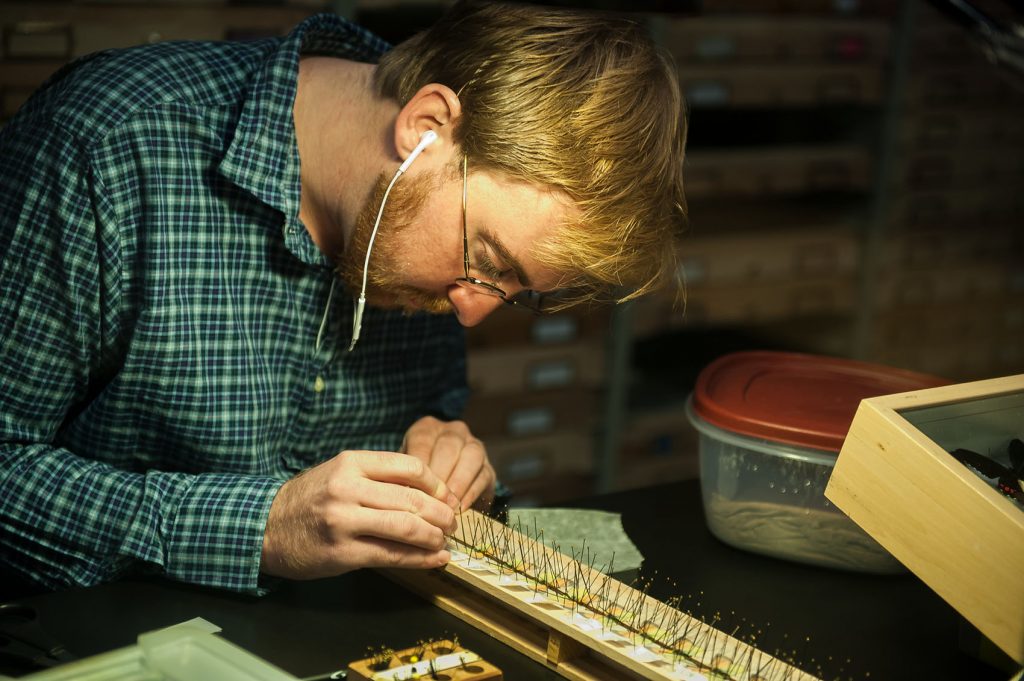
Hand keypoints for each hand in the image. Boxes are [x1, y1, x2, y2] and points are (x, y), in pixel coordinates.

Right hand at [260, 450, 459, 579]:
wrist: (264, 527)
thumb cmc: (309, 500)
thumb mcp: (340, 474)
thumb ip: (378, 478)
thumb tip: (429, 493)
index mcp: (351, 463)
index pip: (409, 467)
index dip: (436, 484)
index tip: (446, 496)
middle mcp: (348, 488)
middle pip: (412, 499)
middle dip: (441, 513)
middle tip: (452, 522)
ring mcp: (344, 521)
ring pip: (405, 527)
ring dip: (433, 537)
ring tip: (444, 542)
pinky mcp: (342, 553)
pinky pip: (391, 555)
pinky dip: (419, 559)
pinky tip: (434, 560)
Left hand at [401, 416, 495, 511]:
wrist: (442, 486)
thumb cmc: (416, 478)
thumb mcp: (405, 471)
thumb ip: (403, 476)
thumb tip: (403, 490)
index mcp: (427, 428)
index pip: (422, 441)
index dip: (418, 466)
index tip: (411, 489)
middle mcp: (454, 431)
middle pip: (448, 446)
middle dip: (440, 474)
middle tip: (431, 498)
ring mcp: (475, 447)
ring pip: (472, 456)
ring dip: (459, 482)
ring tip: (448, 505)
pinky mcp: (488, 468)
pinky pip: (483, 476)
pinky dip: (472, 493)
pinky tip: (460, 508)